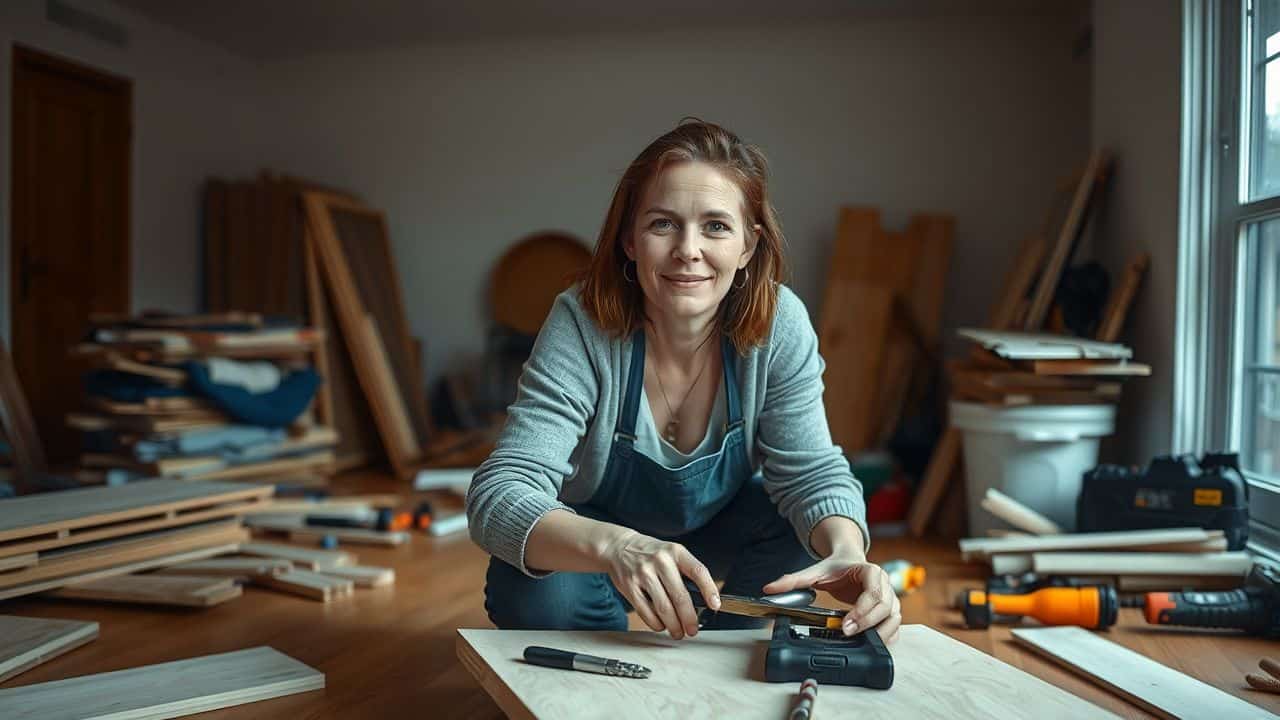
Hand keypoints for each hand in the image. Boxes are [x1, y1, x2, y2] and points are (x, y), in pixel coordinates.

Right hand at [600, 529, 720, 639]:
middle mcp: (660, 561)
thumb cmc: (651, 554)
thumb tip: (703, 601)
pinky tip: (661, 625)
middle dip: (689, 619)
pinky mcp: (629, 586)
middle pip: (680, 597)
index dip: (709, 590)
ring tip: (678, 632)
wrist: (618, 547)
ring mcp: (643, 574)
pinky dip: (656, 624)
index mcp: (676, 552)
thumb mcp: (671, 553)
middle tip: (693, 630)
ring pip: (663, 608)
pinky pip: (646, 612)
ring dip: (674, 626)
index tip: (715, 605)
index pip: (698, 571)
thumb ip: (685, 572)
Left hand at [762, 555, 900, 643]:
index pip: (873, 592)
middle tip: (847, 634)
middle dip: (868, 624)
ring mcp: (890, 598)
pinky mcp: (890, 610)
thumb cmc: (835, 567)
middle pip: (886, 607)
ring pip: (894, 618)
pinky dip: (887, 635)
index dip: (862, 611)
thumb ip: (793, 580)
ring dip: (881, 632)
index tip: (846, 624)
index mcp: (870, 571)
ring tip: (863, 643)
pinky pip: (895, 626)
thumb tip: (769, 588)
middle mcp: (885, 584)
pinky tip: (872, 642)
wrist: (848, 561)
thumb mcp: (814, 571)